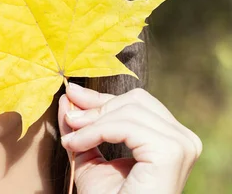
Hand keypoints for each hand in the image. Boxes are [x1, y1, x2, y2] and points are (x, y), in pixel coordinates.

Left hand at [58, 84, 201, 193]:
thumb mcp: (89, 155)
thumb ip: (82, 126)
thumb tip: (68, 95)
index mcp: (169, 138)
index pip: (136, 103)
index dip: (101, 99)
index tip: (69, 95)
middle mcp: (182, 139)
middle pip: (136, 100)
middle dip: (97, 108)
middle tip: (69, 121)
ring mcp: (181, 144)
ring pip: (129, 110)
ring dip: (92, 122)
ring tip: (71, 140)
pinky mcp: (171, 151)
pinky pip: (127, 126)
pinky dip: (97, 131)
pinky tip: (78, 144)